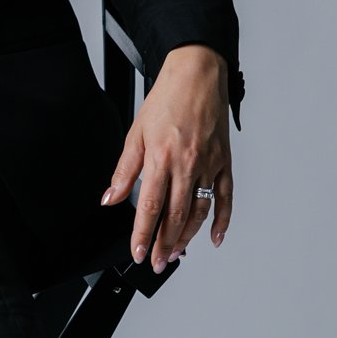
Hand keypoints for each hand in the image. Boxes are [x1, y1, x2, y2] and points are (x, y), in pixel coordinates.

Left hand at [99, 45, 232, 270]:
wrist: (199, 74)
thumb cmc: (167, 99)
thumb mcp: (136, 132)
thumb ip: (124, 170)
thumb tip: (111, 198)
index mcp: (161, 157)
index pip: (151, 206)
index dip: (143, 233)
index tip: (137, 252)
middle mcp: (188, 165)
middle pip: (176, 215)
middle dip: (164, 244)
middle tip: (156, 262)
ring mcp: (209, 165)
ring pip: (199, 211)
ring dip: (187, 237)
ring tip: (175, 253)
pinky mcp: (224, 162)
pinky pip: (225, 198)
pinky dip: (221, 221)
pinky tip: (213, 238)